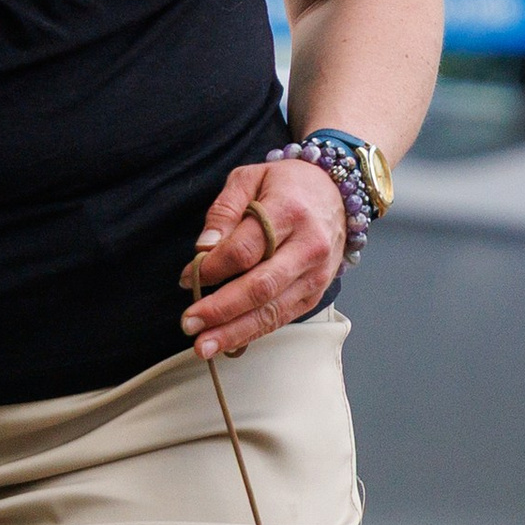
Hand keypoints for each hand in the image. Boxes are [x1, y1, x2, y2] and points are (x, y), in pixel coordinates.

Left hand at [180, 155, 346, 357]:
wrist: (337, 193)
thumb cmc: (288, 185)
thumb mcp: (250, 178)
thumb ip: (224, 210)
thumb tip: (204, 248)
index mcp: (289, 211)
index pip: (245, 249)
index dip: (213, 268)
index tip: (187, 277)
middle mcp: (308, 246)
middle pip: (260, 287)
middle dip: (221, 310)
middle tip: (189, 324)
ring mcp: (316, 274)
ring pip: (272, 310)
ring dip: (235, 332)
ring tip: (203, 346)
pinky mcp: (316, 292)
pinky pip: (282, 317)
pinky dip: (254, 332)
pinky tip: (229, 343)